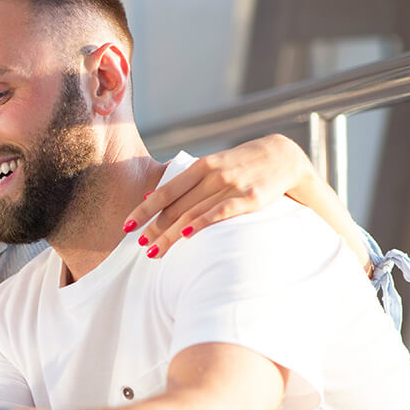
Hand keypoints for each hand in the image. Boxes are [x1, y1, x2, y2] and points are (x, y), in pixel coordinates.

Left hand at [127, 134, 309, 257]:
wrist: (283, 156)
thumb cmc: (239, 166)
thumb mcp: (210, 166)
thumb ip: (181, 182)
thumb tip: (147, 197)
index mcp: (200, 167)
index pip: (164, 192)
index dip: (144, 210)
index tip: (126, 226)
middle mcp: (212, 175)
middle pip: (175, 207)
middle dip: (154, 228)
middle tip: (139, 247)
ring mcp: (231, 186)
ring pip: (192, 214)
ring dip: (169, 234)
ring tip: (154, 252)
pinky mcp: (250, 198)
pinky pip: (220, 213)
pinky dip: (200, 223)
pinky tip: (184, 236)